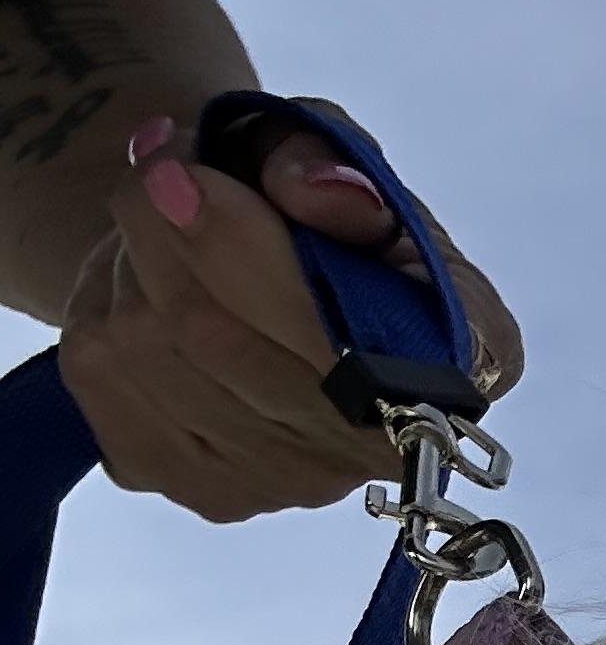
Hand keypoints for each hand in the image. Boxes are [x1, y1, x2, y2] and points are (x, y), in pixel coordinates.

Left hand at [56, 102, 522, 525]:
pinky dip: (97, 318)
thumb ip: (327, 157)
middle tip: (150, 167)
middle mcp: (393, 440)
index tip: (183, 173)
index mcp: (470, 354)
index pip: (354, 332)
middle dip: (159, 231)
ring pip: (152, 355)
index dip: (251, 253)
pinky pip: (106, 388)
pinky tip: (134, 296)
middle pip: (223, 339)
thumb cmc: (310, 214)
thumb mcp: (331, 151)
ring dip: (128, 268)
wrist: (257, 271)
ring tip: (156, 233)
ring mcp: (298, 481)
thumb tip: (316, 196)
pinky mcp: (213, 493)